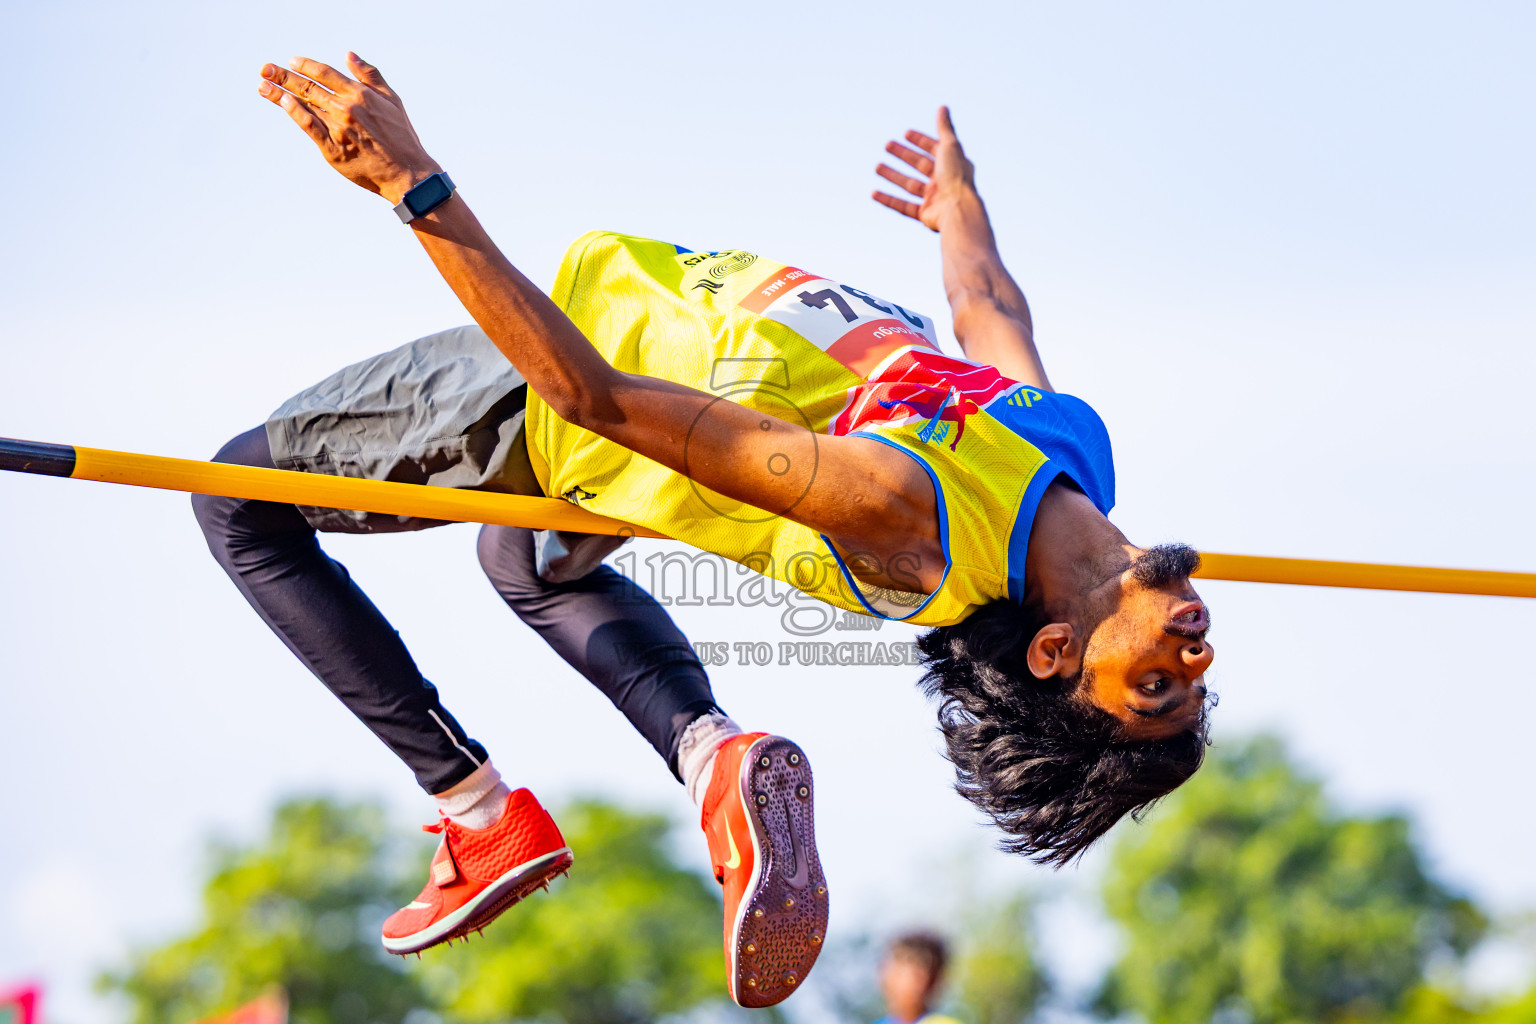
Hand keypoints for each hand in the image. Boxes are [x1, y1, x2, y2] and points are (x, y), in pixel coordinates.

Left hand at [258, 54, 441, 204]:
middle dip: (284, 75)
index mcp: (361, 94)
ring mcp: (338, 128)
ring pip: (304, 104)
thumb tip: (349, 55)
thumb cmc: (403, 137)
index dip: (305, 65)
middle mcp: (347, 108)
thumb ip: (370, 76)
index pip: (325, 73)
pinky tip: (282, 102)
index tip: (291, 61)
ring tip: (263, 84)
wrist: (407, 172)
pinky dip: (294, 112)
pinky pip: (309, 126)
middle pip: (308, 86)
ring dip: (280, 92)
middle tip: (265, 68)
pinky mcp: (333, 149)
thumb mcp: (392, 100)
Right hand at [872, 106, 975, 231]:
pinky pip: (903, 206)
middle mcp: (944, 180)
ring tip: (877, 167)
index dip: (921, 140)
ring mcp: (934, 198)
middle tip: (887, 146)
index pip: (935, 149)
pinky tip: (874, 193)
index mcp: (953, 164)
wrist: (957, 209)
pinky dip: (889, 199)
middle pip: (920, 165)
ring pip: (909, 185)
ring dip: (893, 175)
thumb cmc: (956, 176)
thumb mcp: (949, 146)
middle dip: (903, 155)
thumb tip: (942, 107)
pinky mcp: (925, 214)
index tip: (905, 133)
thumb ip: (944, 128)